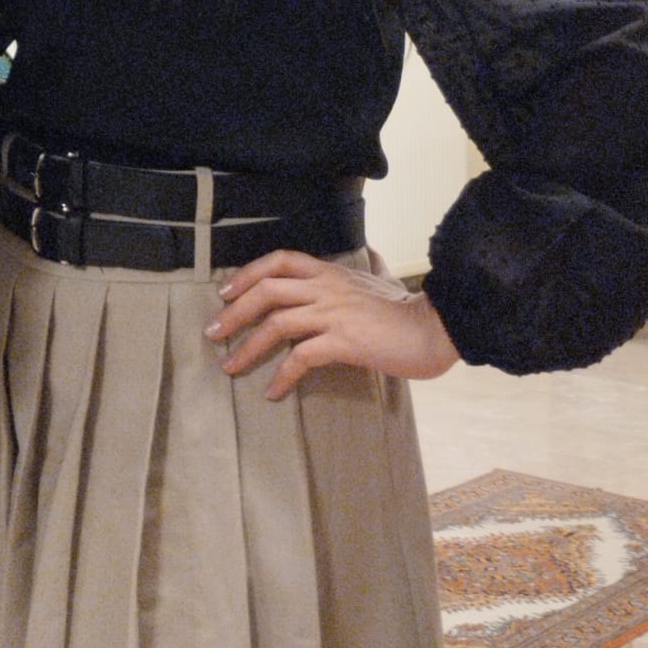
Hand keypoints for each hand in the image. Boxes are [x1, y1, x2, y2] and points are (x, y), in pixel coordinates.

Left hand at [204, 248, 460, 400]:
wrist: (435, 328)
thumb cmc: (406, 310)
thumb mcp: (376, 282)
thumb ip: (362, 272)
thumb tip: (369, 256)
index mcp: (331, 271)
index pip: (279, 260)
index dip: (247, 274)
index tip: (226, 293)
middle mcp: (327, 287)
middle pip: (267, 290)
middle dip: (234, 312)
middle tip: (213, 333)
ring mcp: (335, 313)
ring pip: (277, 322)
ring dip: (248, 346)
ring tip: (230, 366)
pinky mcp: (345, 341)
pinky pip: (302, 357)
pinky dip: (282, 375)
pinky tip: (272, 391)